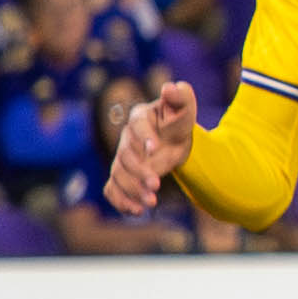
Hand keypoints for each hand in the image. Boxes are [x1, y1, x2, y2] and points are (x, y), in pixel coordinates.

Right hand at [106, 79, 197, 213]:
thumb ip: (180, 96)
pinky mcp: (121, 175)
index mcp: (139, 117)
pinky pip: (112, 189)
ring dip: (132, 190)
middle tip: (156, 185)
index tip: (155, 148)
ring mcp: (121, 158)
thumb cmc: (179, 119)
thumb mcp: (184, 106)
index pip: (138, 125)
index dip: (145, 137)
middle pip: (126, 156)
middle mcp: (126, 138)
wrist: (176, 140)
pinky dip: (120, 201)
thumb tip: (170, 87)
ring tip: (151, 203)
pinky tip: (136, 211)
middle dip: (139, 172)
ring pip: (118, 175)